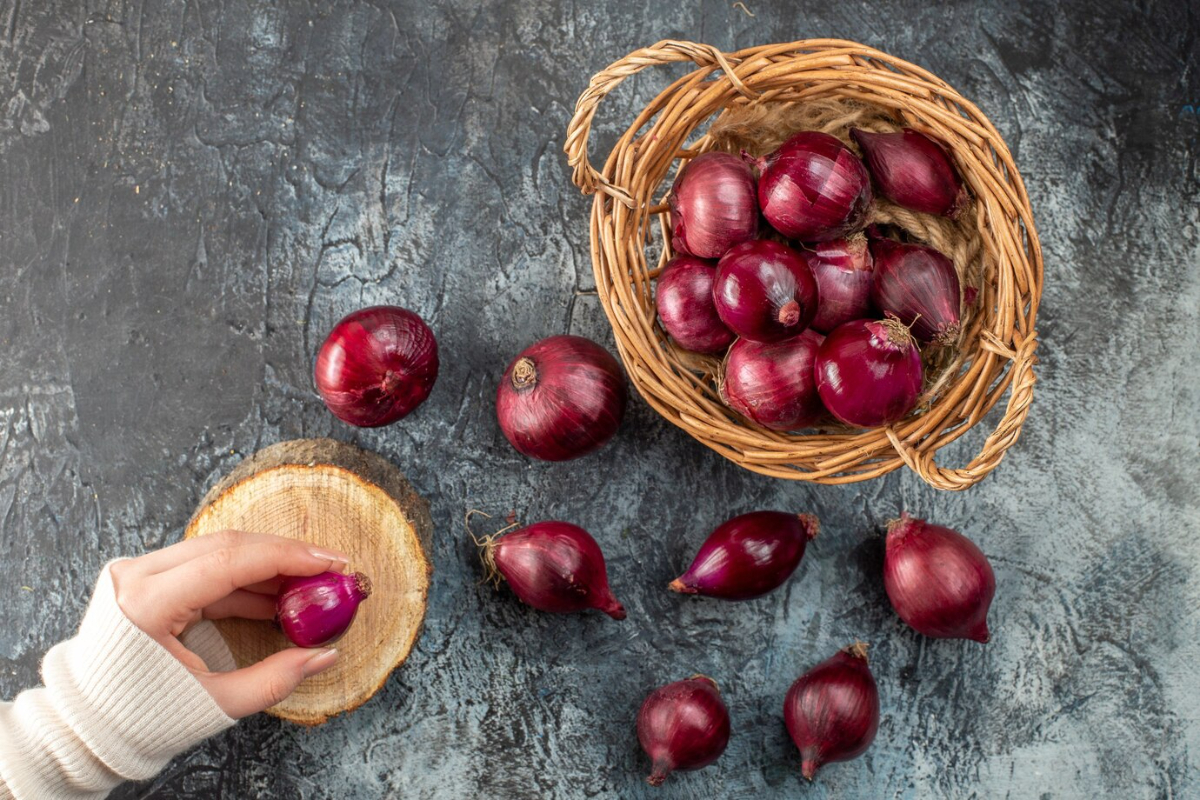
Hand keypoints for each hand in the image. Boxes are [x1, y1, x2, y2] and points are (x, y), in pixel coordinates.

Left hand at [108, 531, 348, 717]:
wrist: (87, 723)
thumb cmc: (142, 715)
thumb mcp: (214, 702)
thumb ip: (274, 679)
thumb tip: (326, 655)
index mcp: (147, 603)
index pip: (231, 560)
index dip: (288, 557)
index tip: (330, 563)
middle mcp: (139, 576)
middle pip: (228, 545)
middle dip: (286, 554)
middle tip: (332, 567)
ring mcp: (140, 573)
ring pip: (219, 550)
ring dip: (268, 564)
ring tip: (311, 584)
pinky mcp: (147, 579)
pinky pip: (206, 567)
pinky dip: (245, 578)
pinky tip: (278, 595)